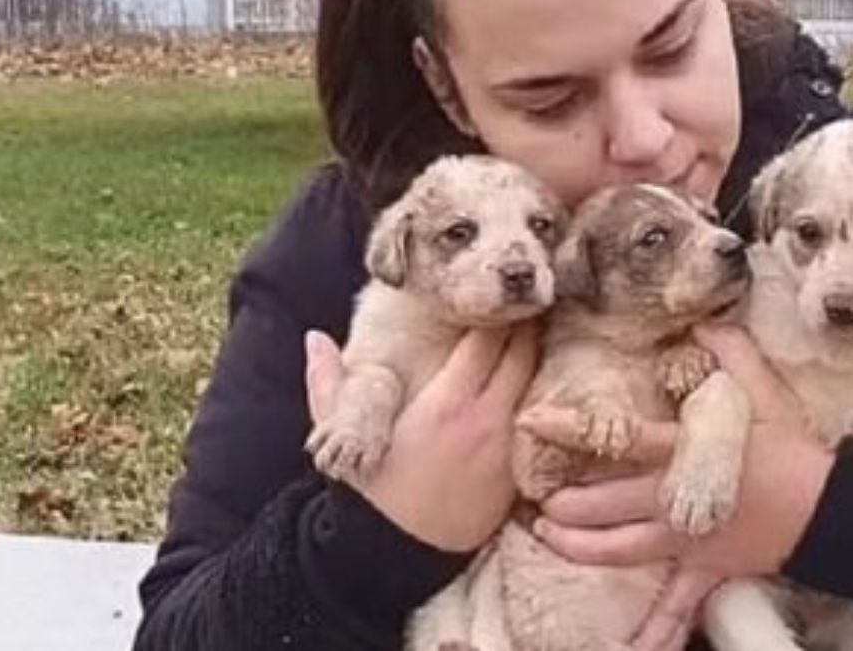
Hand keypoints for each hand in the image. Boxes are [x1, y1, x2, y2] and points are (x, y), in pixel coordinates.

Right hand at [305, 324, 537, 551]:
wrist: (396, 556)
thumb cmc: (370, 489)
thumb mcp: (341, 434)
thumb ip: (328, 382)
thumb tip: (314, 338)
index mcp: (445, 404)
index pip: (488, 338)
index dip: (495, 313)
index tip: (493, 297)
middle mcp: (486, 421)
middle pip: (525, 353)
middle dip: (526, 326)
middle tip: (524, 305)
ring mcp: (509, 447)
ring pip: (538, 383)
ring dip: (537, 358)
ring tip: (534, 335)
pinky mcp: (519, 472)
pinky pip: (538, 420)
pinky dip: (538, 396)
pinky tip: (536, 383)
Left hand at [517, 324, 832, 649]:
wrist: (830, 510)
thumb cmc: (792, 449)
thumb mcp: (764, 391)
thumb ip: (730, 353)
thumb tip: (702, 325)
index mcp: (683, 454)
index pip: (616, 438)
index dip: (570, 430)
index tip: (531, 421)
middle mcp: (675, 500)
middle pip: (606, 504)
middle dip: (565, 503)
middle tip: (533, 496)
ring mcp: (686, 540)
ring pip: (620, 550)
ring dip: (580, 547)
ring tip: (547, 537)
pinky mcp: (703, 569)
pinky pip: (676, 606)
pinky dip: (654, 631)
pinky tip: (633, 649)